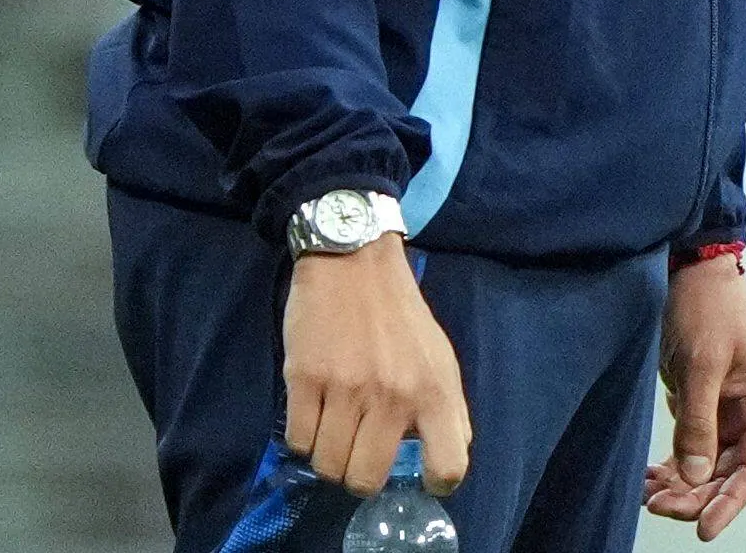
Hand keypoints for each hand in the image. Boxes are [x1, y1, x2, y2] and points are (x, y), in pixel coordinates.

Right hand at [282, 236, 470, 496]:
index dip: (436, 482)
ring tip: (335, 429)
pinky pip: (296, 441)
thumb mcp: (440, 359)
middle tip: (358, 453)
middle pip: (365, 479)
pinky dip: (302, 435)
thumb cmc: (400, 317)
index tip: (422, 479)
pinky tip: (313, 412)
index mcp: (435, 391)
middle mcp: (393, 395)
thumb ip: (445, 411)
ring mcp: (346, 389)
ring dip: (328, 455)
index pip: (449, 464)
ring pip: (327, 465)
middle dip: (359, 476)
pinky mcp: (305, 379)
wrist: (354, 263)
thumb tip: (446, 463)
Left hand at [644, 257, 745, 540]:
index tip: (705, 528)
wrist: (694, 272)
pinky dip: (672, 469)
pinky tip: (650, 480)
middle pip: (730, 473)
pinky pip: (692, 450)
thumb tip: (697, 476)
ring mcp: (727, 411)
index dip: (733, 500)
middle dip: (697, 496)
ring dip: (682, 486)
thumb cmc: (710, 308)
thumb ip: (699, 422)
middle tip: (659, 507)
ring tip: (648, 496)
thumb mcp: (702, 364)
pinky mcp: (703, 407)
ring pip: (708, 467)